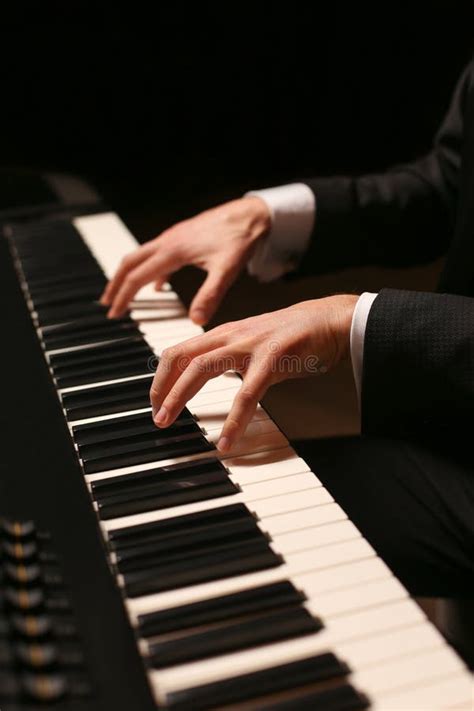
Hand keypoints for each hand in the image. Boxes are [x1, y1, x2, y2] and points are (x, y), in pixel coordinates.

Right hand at [100, 196, 270, 322]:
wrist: (251, 213)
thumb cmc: (240, 237)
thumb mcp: (227, 270)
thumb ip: (210, 295)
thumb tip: (195, 320)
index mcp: (173, 250)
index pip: (137, 277)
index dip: (124, 297)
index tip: (115, 314)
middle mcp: (168, 241)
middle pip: (130, 262)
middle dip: (116, 284)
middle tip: (108, 304)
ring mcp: (174, 237)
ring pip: (141, 256)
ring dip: (129, 275)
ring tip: (123, 293)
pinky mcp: (183, 236)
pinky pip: (157, 254)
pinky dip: (150, 270)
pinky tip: (159, 285)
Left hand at [150, 294, 357, 451]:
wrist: (330, 319)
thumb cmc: (293, 334)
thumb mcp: (251, 341)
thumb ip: (227, 355)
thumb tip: (203, 375)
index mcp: (224, 334)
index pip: (179, 351)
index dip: (161, 377)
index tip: (155, 401)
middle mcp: (231, 336)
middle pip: (181, 357)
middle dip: (160, 388)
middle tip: (155, 417)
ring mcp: (250, 345)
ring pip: (201, 368)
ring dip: (178, 397)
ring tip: (168, 421)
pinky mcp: (272, 359)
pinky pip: (247, 393)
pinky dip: (234, 420)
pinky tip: (227, 441)